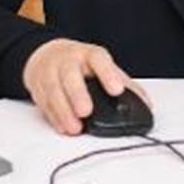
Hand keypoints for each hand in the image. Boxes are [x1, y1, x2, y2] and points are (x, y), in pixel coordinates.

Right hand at [20, 38, 150, 134]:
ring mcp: (50, 72)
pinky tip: (63, 126)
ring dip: (63, 111)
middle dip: (77, 94)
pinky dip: (53, 117)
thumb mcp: (103, 67)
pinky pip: (44, 102)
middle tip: (86, 111)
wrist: (46, 55)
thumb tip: (145, 104)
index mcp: (89, 55)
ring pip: (54, 90)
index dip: (108, 74)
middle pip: (70, 74)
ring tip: (75, 128)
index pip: (99, 59)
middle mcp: (68, 61)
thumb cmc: (80, 64)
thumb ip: (124, 83)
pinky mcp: (37, 86)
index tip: (117, 90)